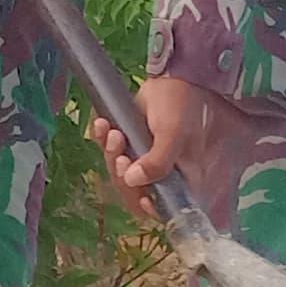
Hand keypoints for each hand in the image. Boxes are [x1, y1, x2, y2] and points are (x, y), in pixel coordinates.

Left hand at [87, 73, 227, 218]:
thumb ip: (158, 161)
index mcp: (182, 179)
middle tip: (122, 154)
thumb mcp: (173, 134)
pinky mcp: (128, 147)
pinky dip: (103, 139)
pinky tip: (103, 124)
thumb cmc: (180, 107)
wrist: (169, 78)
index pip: (166, 207)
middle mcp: (162, 175)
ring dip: (112, 154)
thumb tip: (133, 180)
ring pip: (119, 173)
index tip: (141, 197)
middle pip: (136, 193)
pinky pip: (110, 152)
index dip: (152, 208)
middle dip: (123, 175)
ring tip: (113, 132)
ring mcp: (143, 162)